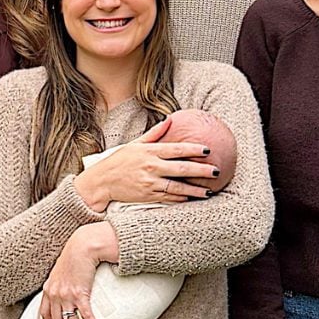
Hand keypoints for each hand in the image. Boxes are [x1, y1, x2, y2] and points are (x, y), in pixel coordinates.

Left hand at [39, 224, 118, 318]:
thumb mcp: (59, 272)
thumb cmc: (73, 257)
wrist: (82, 247)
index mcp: (49, 289)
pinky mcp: (79, 294)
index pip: (44, 312)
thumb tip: (65, 291)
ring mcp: (66, 295)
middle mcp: (55, 294)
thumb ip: (59, 283)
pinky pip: (84, 315)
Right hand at [73, 116, 218, 209]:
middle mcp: (151, 167)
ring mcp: (150, 183)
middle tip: (216, 171)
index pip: (176, 149)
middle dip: (201, 170)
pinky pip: (168, 198)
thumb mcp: (135, 144)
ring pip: (177, 187)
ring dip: (194, 190)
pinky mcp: (148, 196)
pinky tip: (192, 198)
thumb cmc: (120, 161)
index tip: (208, 150)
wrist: (102, 182)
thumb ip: (154, 133)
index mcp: (150, 152)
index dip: (193, 149)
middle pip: (181, 168)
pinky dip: (181, 198)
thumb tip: (169, 119)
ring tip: (208, 191)